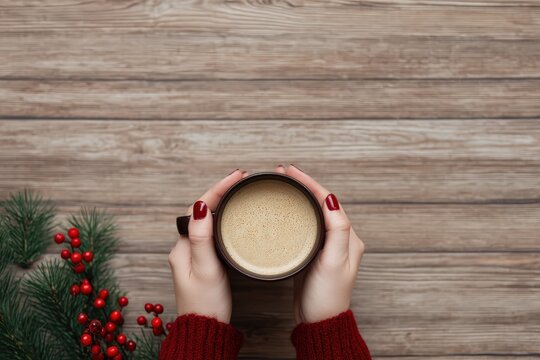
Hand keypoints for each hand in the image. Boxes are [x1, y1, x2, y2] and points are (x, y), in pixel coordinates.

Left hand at [168, 170, 246, 322]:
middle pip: (201, 210)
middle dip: (220, 191)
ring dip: (221, 203)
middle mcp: (184, 248)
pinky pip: (211, 232)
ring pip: (206, 220)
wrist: (205, 330)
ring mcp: (193, 255)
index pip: (199, 207)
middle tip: (240, 179)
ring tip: (238, 191)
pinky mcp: (202, 262)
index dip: (218, 189)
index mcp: (182, 247)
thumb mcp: (206, 269)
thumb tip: (202, 205)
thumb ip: (202, 238)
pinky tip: (233, 218)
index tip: (237, 176)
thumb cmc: (206, 304)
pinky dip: (222, 219)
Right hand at [276, 165, 364, 323]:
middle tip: (282, 173)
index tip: (291, 171)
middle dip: (303, 184)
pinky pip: (306, 225)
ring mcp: (326, 245)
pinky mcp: (313, 253)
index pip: (329, 199)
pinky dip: (296, 211)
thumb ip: (336, 230)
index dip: (310, 182)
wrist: (318, 321)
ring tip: (283, 184)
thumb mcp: (334, 262)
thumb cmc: (327, 296)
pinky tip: (285, 209)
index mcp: (348, 236)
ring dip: (300, 195)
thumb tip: (330, 198)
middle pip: (321, 201)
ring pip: (313, 211)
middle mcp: (339, 238)